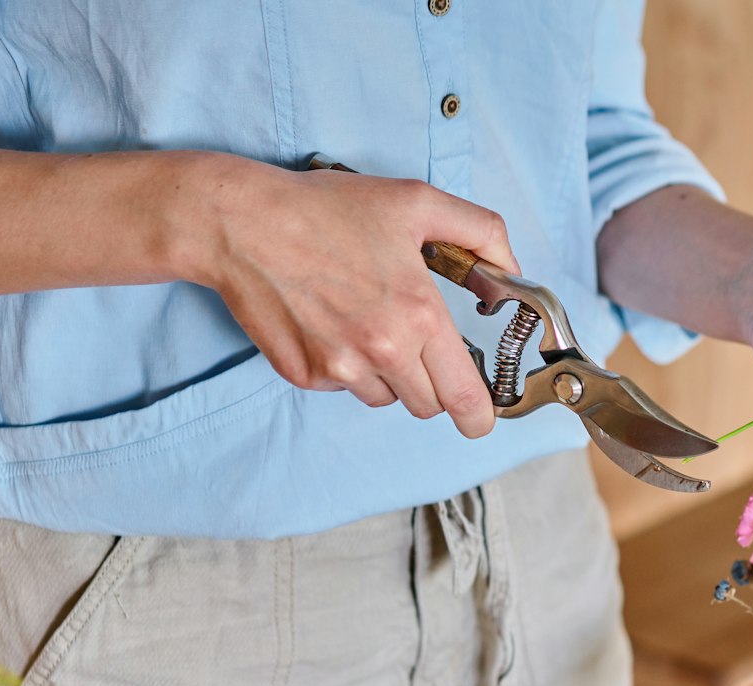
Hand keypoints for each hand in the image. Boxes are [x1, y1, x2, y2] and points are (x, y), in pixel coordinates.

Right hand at [188, 157, 513, 438]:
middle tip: (415, 341)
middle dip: (432, 382)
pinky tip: (331, 322)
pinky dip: (346, 367)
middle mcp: (382, 351)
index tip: (482, 417)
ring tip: (366, 320)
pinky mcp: (305, 375)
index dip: (480, 415)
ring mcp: (340, 368)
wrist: (241, 224)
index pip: (464, 397)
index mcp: (419, 316)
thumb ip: (480, 232)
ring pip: (386, 398)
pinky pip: (343, 388)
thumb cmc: (326, 210)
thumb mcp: (416, 202)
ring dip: (388, 374)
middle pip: (429, 406)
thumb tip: (512, 271)